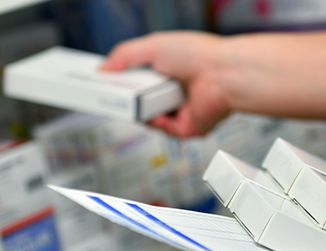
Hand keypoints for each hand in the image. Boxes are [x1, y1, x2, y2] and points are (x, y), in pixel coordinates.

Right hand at [101, 32, 231, 136]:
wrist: (222, 74)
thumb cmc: (198, 54)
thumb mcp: (152, 45)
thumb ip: (124, 54)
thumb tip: (103, 68)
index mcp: (172, 68)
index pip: (142, 77)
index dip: (125, 80)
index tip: (107, 81)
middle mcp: (178, 89)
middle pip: (144, 99)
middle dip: (128, 97)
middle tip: (109, 94)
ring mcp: (183, 109)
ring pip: (151, 116)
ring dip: (139, 110)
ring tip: (129, 100)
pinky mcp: (188, 127)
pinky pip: (163, 129)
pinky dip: (154, 122)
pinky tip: (149, 112)